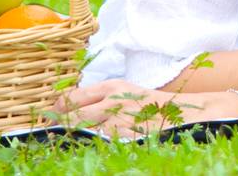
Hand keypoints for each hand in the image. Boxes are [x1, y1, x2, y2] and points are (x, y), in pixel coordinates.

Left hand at [58, 79, 233, 135]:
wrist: (188, 113)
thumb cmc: (154, 105)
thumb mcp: (127, 93)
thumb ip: (101, 99)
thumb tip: (67, 107)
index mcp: (113, 87)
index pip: (72, 98)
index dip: (56, 109)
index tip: (49, 115)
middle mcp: (113, 102)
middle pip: (72, 116)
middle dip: (59, 125)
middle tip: (50, 132)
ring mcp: (120, 122)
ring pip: (84, 132)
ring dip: (73, 137)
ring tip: (63, 142)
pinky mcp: (127, 138)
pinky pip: (101, 144)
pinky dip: (91, 146)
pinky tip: (85, 149)